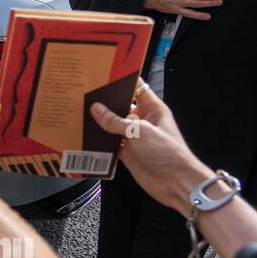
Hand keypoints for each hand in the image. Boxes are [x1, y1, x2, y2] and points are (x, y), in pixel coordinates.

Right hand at [89, 81, 208, 217]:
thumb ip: (116, 121)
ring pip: (113, 126)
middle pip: (121, 107)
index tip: (104, 74)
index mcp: (153, 109)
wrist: (176, 183)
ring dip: (100, 123)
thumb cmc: (167, 152)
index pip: (137, 89)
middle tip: (84, 94)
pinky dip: (99, 142)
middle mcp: (143, 121)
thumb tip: (96, 109)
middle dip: (105, 102)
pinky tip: (86, 136)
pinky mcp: (127, 152)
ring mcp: (134, 137)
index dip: (123, 81)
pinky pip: (110, 144)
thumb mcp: (140, 131)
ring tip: (80, 113)